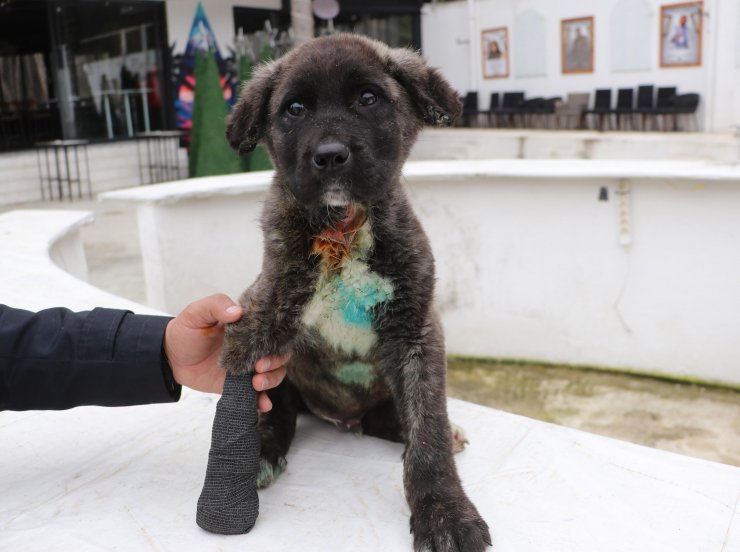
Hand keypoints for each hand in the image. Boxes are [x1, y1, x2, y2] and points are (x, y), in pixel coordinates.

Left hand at [163, 294, 288, 411]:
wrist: (170, 357)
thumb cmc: (186, 330)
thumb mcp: (198, 312)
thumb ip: (216, 305)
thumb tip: (237, 311)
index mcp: (247, 327)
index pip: (273, 332)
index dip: (276, 342)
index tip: (263, 352)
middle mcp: (252, 347)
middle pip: (279, 355)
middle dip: (275, 364)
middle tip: (259, 368)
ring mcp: (247, 367)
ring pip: (273, 374)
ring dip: (272, 381)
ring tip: (256, 385)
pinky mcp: (239, 384)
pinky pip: (257, 394)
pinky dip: (263, 400)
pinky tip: (262, 405)